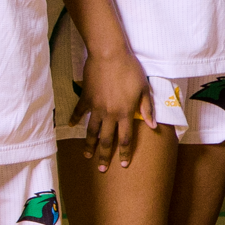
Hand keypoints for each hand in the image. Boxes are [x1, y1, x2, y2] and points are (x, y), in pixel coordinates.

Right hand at [77, 46, 154, 170]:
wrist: (109, 55)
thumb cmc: (130, 70)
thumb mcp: (143, 88)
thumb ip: (147, 108)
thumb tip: (152, 126)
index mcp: (125, 113)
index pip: (126, 138)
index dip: (125, 152)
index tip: (124, 164)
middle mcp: (110, 114)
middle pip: (107, 140)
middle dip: (105, 156)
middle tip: (102, 169)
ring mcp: (96, 107)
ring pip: (92, 131)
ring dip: (89, 145)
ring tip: (87, 156)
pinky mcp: (86, 98)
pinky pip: (79, 112)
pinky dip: (75, 119)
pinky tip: (72, 126)